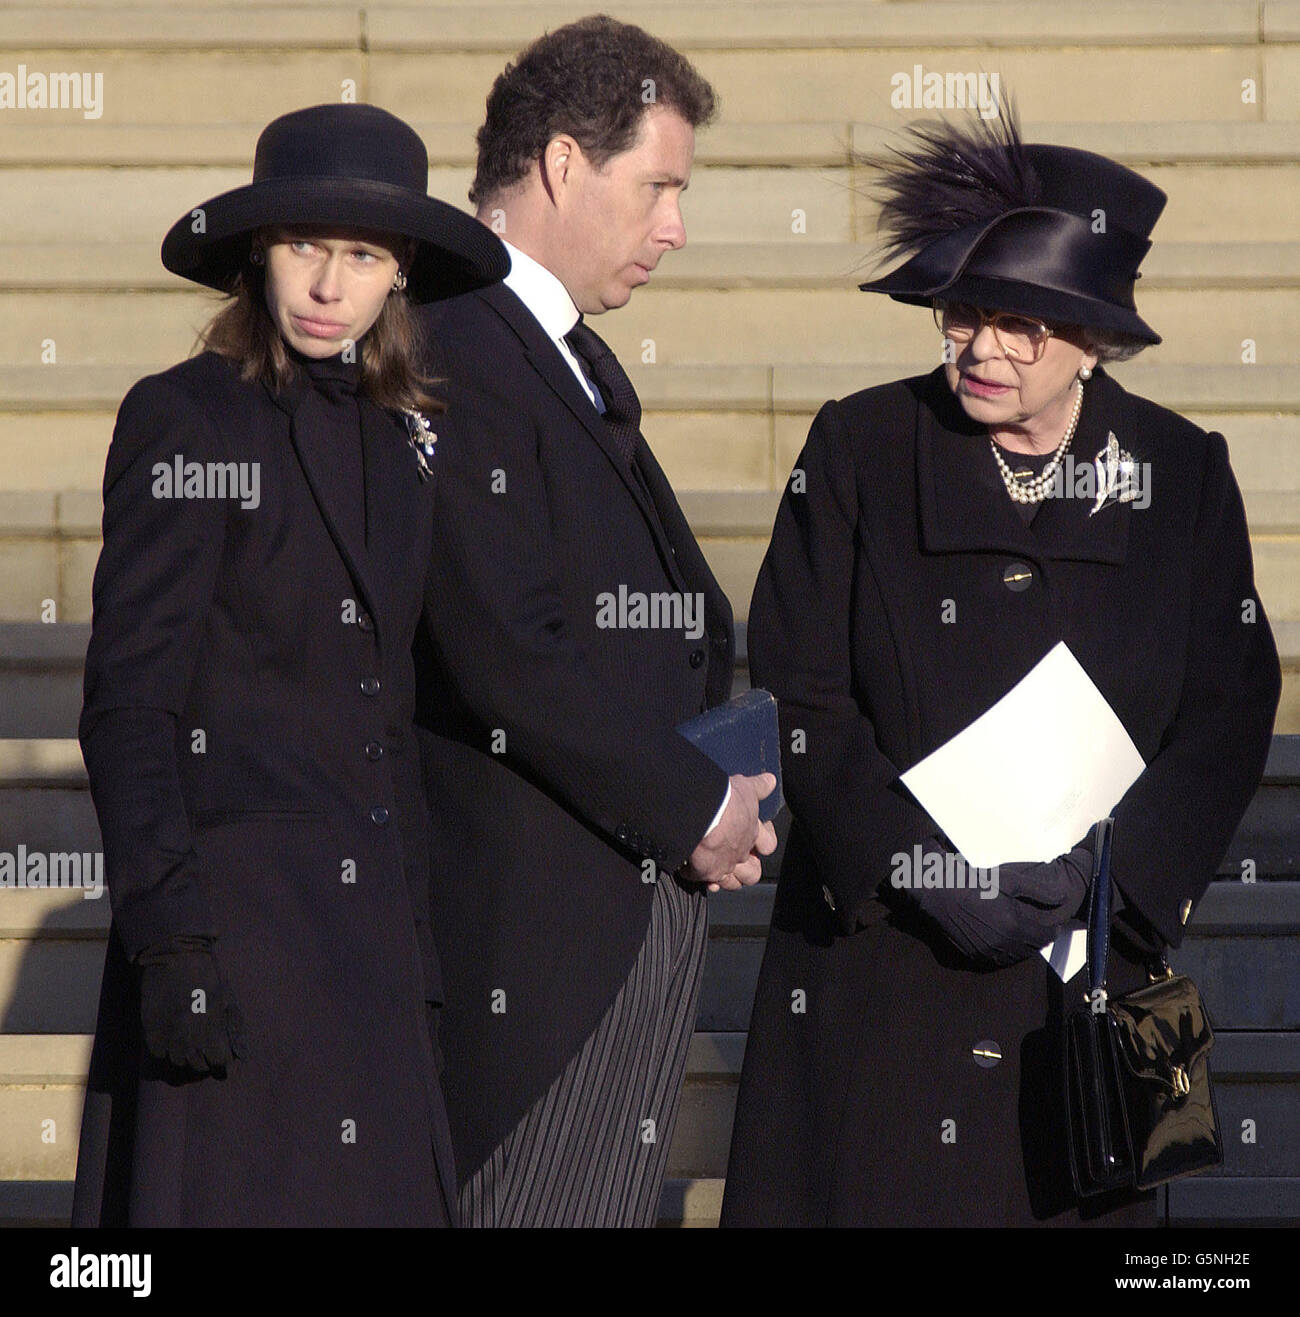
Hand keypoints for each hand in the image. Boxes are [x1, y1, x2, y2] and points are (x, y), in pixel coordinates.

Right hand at [137, 935, 244, 1072]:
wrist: (173, 960)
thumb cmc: (206, 977)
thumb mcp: (227, 1001)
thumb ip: (232, 1028)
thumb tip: (239, 1052)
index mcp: (213, 1032)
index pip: (221, 1063)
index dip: (222, 1058)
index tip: (221, 1052)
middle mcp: (190, 1042)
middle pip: (199, 1067)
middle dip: (205, 1058)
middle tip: (204, 1044)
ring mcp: (169, 1041)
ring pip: (179, 1064)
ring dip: (185, 1056)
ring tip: (188, 1041)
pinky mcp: (151, 1036)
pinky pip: (161, 1056)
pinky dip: (167, 1051)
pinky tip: (173, 1038)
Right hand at [686, 772, 777, 891]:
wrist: (699, 813)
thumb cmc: (724, 800)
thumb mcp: (744, 787)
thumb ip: (758, 787)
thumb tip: (771, 781)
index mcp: (752, 833)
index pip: (768, 845)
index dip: (764, 844)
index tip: (756, 838)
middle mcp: (741, 853)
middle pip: (752, 872)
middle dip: (746, 868)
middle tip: (736, 858)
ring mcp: (724, 866)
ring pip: (732, 883)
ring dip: (726, 877)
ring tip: (715, 867)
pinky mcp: (705, 873)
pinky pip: (707, 883)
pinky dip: (702, 878)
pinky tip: (695, 870)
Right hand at [896, 839, 1091, 966]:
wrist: (941, 894)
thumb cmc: (975, 883)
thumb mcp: (1009, 880)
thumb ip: (1039, 891)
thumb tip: (1064, 898)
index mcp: (1015, 925)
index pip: (1046, 936)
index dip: (1051, 927)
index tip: (1048, 919)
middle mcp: (1004, 944)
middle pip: (1033, 948)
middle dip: (1037, 936)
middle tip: (1033, 922)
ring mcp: (989, 953)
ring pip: (1017, 956)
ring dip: (1023, 945)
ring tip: (1018, 929)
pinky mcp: (976, 957)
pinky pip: (1000, 960)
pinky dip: (1006, 952)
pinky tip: (1002, 938)